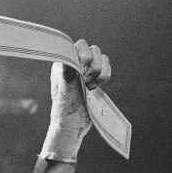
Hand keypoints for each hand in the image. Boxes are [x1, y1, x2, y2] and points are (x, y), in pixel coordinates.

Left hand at [41, 41, 110, 162]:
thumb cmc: (63, 111)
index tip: (81, 75)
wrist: (72, 126)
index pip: (78, 46)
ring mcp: (86, 71)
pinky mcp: (96, 79)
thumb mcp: (63, 91)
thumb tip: (70, 59)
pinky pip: (107, 69)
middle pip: (93, 50)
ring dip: (99, 73)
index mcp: (63, 63)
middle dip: (92, 67)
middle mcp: (75, 64)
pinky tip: (94, 88)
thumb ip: (68, 73)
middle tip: (85, 82)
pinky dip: (105, 77)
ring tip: (89, 87)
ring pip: (103, 58)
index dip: (83, 57)